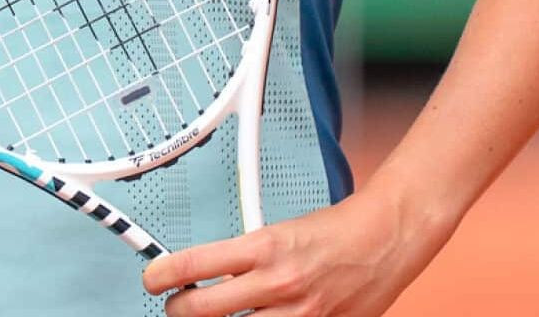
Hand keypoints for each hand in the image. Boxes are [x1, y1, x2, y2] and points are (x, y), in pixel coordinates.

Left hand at [143, 188, 446, 316]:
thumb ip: (247, 255)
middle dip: (179, 310)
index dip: (163, 275)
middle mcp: (277, 282)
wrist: (386, 238)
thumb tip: (210, 271)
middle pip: (204, 310)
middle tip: (175, 305)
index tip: (152, 279)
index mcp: (264, 247)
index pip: (196, 264)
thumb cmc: (335, 231)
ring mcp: (301, 313)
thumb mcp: (280, 230)